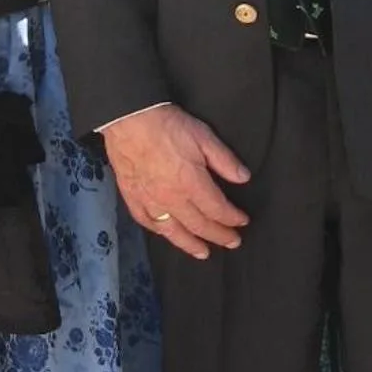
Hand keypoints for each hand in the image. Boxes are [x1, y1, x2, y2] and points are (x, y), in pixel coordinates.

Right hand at [102, 104, 249, 259]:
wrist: (128, 118)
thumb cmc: (166, 124)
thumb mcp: (203, 136)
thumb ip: (224, 160)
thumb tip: (243, 178)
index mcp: (191, 183)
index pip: (217, 209)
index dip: (233, 218)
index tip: (242, 221)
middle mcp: (171, 198)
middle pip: (199, 225)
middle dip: (219, 235)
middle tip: (232, 241)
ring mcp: (150, 200)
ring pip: (173, 231)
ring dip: (191, 244)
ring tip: (204, 253)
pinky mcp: (133, 197)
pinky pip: (148, 222)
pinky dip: (160, 231)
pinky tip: (168, 234)